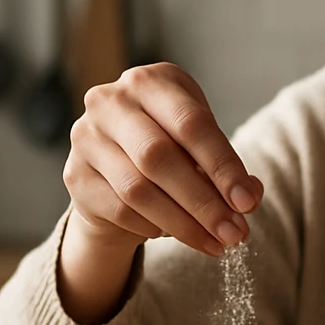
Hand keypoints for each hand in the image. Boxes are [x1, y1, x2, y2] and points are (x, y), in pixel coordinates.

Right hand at [65, 63, 263, 257]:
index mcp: (151, 81)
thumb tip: (249, 195)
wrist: (115, 172)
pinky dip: (154, 227)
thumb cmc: (169, 150)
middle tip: (235, 233)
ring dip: (184, 224)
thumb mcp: (201, 147)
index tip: (248, 202)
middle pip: (160, 157)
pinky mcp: (75, 175)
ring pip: (138, 190)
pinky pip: (120, 211)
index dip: (223, 166)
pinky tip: (175, 234)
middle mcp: (110, 101)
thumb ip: (228, 168)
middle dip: (204, 202)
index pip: (191, 123)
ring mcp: (86, 137)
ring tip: (216, 243)